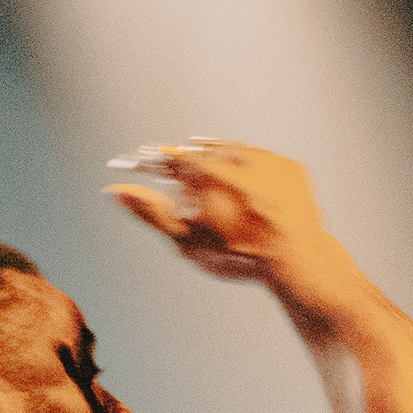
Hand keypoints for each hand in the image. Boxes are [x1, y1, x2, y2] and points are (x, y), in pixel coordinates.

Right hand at [105, 141, 333, 282]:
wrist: (296, 262)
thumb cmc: (240, 256)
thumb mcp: (188, 238)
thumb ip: (151, 211)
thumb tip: (116, 191)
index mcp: (210, 174)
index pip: (170, 157)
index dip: (150, 161)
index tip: (135, 163)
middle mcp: (239, 159)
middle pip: (201, 151)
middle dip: (185, 165)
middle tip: (175, 179)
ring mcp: (269, 161)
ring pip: (233, 150)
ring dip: (217, 161)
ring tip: (213, 189)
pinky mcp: (291, 168)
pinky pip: (263, 160)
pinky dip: (251, 169)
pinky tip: (246, 189)